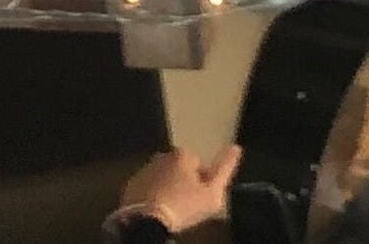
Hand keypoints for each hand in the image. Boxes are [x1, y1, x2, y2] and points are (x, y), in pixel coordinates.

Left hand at [119, 144, 242, 233]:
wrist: (147, 220)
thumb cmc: (184, 205)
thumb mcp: (213, 192)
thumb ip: (225, 168)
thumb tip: (236, 147)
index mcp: (183, 154)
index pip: (199, 163)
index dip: (203, 181)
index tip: (201, 196)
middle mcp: (162, 156)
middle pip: (180, 169)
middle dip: (184, 182)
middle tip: (188, 204)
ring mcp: (144, 169)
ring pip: (163, 178)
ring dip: (168, 188)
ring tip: (173, 208)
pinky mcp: (132, 184)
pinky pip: (148, 188)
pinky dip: (154, 196)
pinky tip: (159, 209)